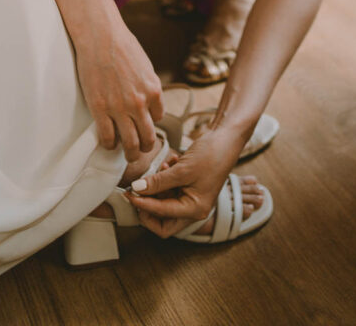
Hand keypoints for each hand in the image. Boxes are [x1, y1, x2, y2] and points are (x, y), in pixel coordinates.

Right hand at [74, 24, 163, 160]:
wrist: (101, 37)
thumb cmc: (123, 47)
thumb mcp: (145, 67)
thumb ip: (148, 86)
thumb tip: (148, 101)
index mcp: (154, 91)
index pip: (159, 119)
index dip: (151, 123)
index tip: (144, 126)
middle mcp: (140, 103)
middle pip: (147, 138)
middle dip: (145, 148)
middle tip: (139, 150)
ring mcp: (120, 108)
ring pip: (130, 144)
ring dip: (130, 154)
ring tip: (126, 154)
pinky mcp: (100, 109)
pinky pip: (107, 137)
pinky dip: (109, 145)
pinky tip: (108, 142)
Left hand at [125, 125, 244, 238]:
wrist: (227, 136)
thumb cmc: (212, 155)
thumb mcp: (182, 170)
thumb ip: (157, 182)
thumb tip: (136, 189)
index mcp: (194, 210)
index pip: (161, 217)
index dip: (142, 206)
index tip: (128, 194)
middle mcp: (194, 208)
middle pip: (163, 218)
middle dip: (148, 204)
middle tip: (136, 190)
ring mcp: (192, 197)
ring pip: (166, 201)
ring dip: (158, 188)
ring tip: (160, 168)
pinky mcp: (191, 185)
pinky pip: (172, 189)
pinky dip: (166, 179)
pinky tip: (170, 164)